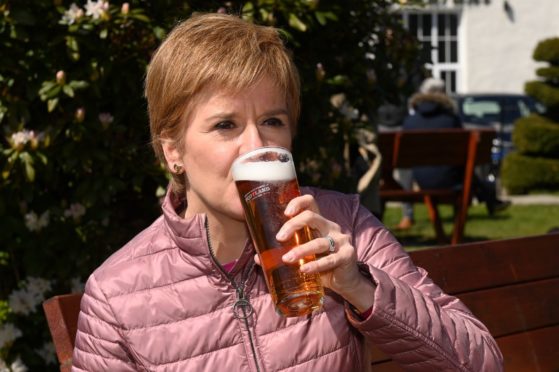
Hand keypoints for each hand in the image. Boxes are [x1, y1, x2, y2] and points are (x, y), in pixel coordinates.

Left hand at [268, 194, 374, 311]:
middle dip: (293, 225)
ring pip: (319, 242)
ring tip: (287, 259)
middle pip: (312, 217)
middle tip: (279, 237)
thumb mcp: (303, 256)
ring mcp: (341, 240)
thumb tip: (258, 258)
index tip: (285, 212)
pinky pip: (330, 259)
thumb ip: (283, 254)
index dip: (298, 202)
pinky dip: (315, 265)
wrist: (345, 282)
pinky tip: (304, 269)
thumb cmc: (321, 265)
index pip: (310, 202)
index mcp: (319, 222)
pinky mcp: (347, 255)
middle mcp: (331, 227)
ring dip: (301, 250)